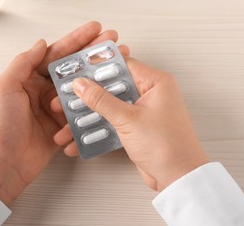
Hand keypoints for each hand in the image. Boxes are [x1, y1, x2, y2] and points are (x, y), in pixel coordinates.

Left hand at [0, 21, 129, 205]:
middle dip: (94, 54)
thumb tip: (41, 43)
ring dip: (99, 76)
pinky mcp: (64, 126)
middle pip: (73, 68)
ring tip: (119, 65)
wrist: (2, 164)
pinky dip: (95, 103)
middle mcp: (44, 91)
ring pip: (81, 88)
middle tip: (115, 43)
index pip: (57, 54)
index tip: (95, 29)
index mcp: (29, 78)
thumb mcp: (5, 87)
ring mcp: (55, 108)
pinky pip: (82, 111)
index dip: (77, 40)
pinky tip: (110, 93)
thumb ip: (24, 63)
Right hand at [52, 57, 207, 190]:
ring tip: (66, 123)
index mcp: (155, 82)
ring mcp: (142, 111)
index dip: (96, 67)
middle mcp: (149, 93)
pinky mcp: (136, 127)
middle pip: (111, 87)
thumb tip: (82, 85)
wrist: (178, 178)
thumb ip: (102, 100)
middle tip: (64, 98)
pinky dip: (97, 129)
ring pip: (109, 106)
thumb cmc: (167, 146)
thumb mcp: (128, 119)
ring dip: (88, 116)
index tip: (76, 70)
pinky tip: (79, 139)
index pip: (121, 65)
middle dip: (86, 96)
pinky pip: (112, 122)